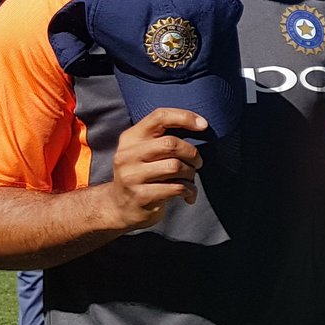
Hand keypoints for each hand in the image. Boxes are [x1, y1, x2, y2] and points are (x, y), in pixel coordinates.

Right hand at [102, 107, 205, 230]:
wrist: (120, 208)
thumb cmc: (144, 174)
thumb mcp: (145, 151)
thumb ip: (164, 138)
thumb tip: (201, 126)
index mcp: (130, 138)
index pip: (159, 117)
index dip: (185, 117)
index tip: (204, 125)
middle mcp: (127, 155)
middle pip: (170, 144)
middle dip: (192, 153)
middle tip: (198, 162)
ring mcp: (131, 176)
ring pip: (175, 166)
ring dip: (191, 173)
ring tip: (190, 179)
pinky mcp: (141, 196)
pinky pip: (176, 188)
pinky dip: (189, 190)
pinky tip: (188, 194)